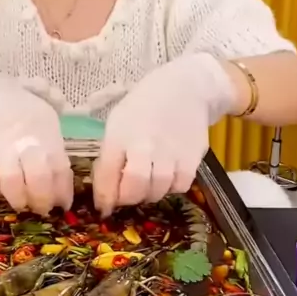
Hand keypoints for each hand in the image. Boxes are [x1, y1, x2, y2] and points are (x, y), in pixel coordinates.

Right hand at [0, 51, 72, 214]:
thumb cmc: (16, 108)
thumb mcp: (43, 114)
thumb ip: (55, 144)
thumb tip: (65, 182)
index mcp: (45, 129)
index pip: (60, 167)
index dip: (63, 191)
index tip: (63, 204)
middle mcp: (23, 138)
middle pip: (38, 179)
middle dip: (42, 201)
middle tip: (42, 210)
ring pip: (13, 185)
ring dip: (20, 201)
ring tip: (21, 204)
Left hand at [93, 53, 236, 215]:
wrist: (185, 88)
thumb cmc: (144, 106)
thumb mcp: (118, 123)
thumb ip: (111, 156)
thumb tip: (106, 192)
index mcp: (120, 135)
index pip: (107, 175)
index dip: (104, 197)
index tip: (104, 207)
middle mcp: (145, 145)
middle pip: (134, 189)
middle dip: (128, 199)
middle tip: (128, 194)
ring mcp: (170, 152)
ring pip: (158, 191)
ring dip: (149, 194)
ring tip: (147, 183)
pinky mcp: (193, 157)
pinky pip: (180, 186)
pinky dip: (171, 187)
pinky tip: (167, 176)